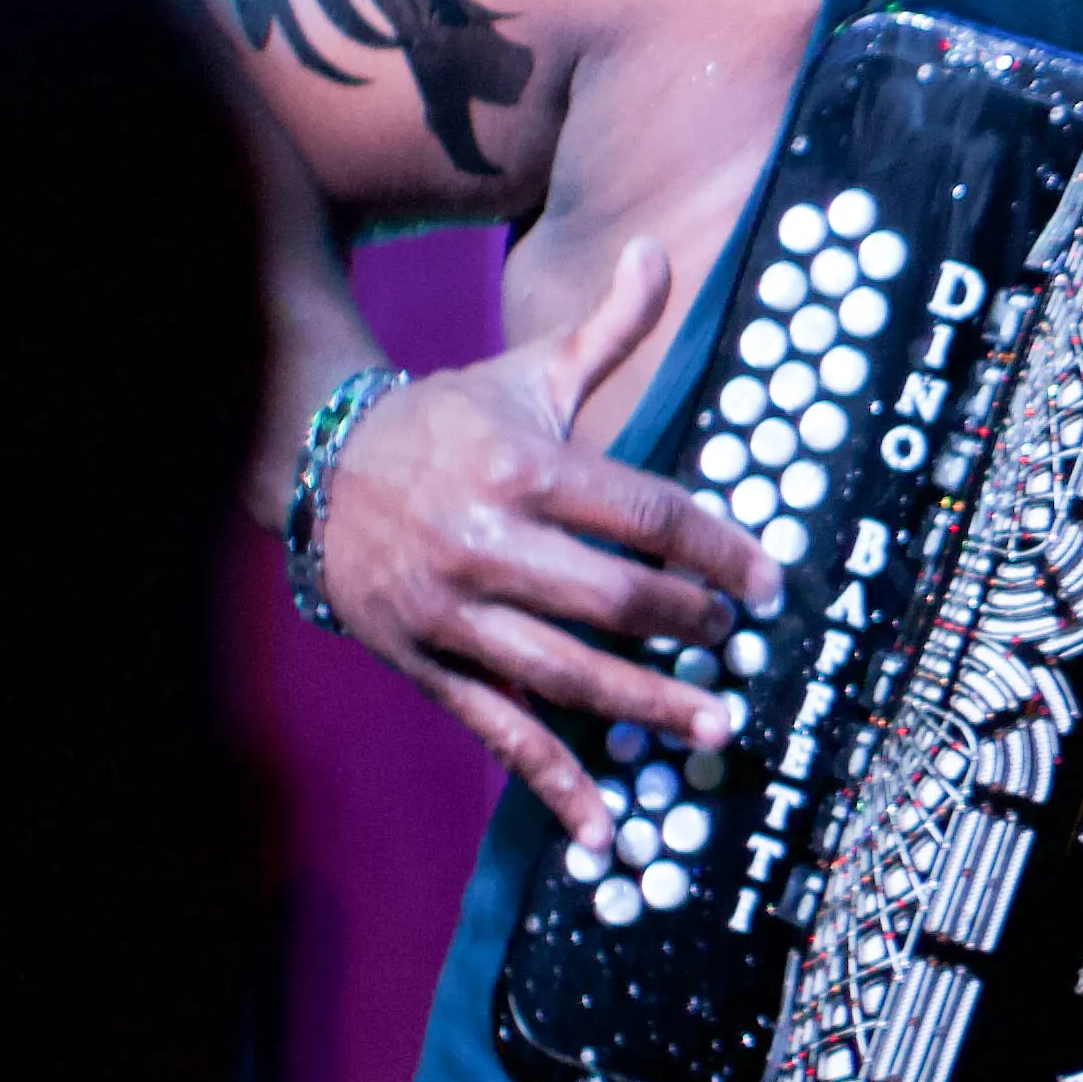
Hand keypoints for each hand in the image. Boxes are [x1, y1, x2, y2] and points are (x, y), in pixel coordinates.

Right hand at [311, 238, 782, 847]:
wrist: (314, 462)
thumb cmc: (449, 420)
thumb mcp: (526, 372)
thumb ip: (606, 329)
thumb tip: (655, 246)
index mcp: (523, 465)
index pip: (645, 513)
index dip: (717, 550)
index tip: (767, 582)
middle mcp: (488, 540)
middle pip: (614, 597)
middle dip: (689, 629)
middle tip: (740, 648)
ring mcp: (453, 609)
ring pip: (565, 672)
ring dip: (646, 706)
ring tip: (713, 724)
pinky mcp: (427, 663)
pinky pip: (501, 733)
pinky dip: (555, 788)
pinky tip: (606, 835)